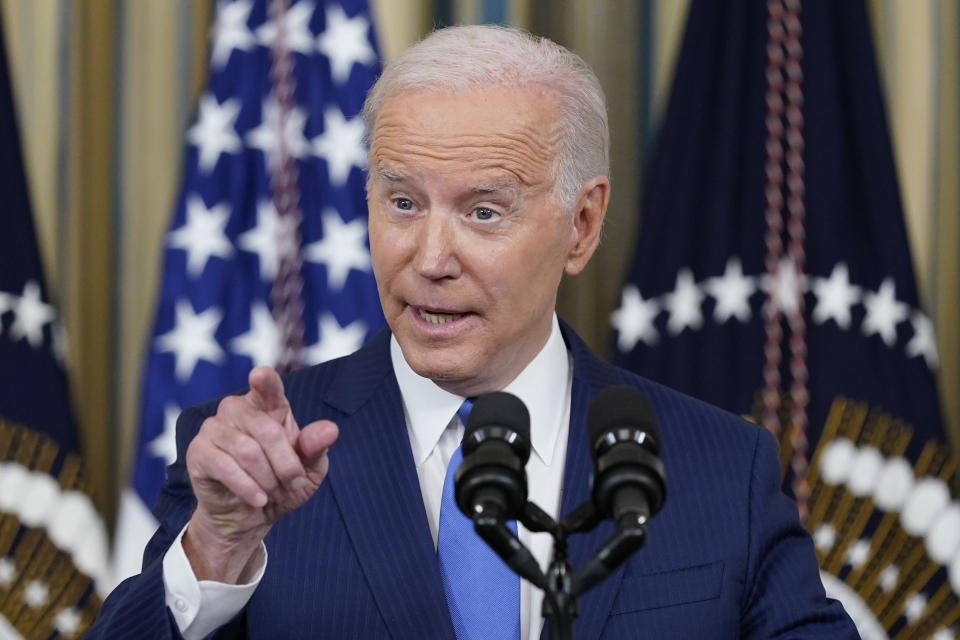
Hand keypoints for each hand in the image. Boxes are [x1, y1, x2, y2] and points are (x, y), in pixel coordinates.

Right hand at [182, 366, 337, 582]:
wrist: (251, 515)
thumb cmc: (282, 484)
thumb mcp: (308, 470)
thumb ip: (316, 448)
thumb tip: (330, 430)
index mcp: (268, 405)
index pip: (267, 386)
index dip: (264, 380)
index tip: (260, 376)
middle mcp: (237, 409)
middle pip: (267, 431)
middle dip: (286, 464)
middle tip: (291, 482)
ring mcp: (214, 428)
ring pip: (247, 451)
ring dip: (266, 479)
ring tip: (272, 492)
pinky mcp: (198, 451)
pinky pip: (225, 466)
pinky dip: (247, 487)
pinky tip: (258, 499)